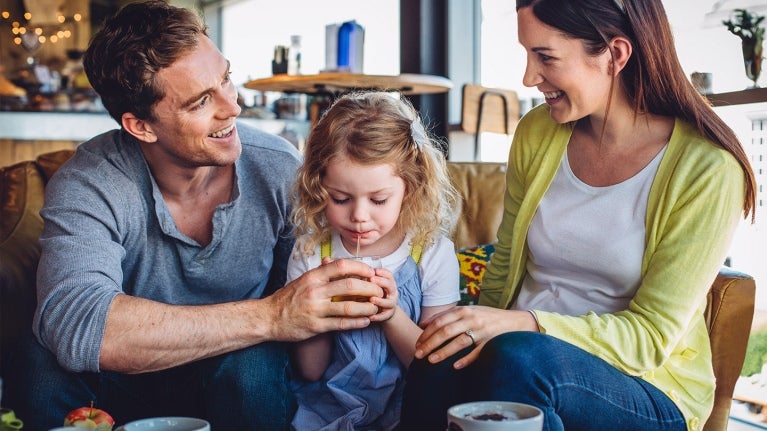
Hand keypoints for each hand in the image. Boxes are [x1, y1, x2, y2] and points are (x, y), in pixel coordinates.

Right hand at [264, 258, 383, 340]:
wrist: (268, 317)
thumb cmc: (288, 298)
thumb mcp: (303, 280)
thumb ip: (321, 272)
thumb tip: (339, 263)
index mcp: (313, 277)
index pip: (341, 266)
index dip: (360, 268)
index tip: (371, 272)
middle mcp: (315, 291)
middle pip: (350, 286)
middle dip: (369, 288)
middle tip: (379, 291)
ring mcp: (315, 309)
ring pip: (348, 307)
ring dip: (366, 308)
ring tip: (375, 308)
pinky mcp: (315, 326)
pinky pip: (341, 324)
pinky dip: (356, 322)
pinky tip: (365, 321)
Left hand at [369, 267, 397, 322]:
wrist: (383, 311)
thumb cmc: (375, 294)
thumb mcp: (373, 285)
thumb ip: (368, 279)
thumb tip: (355, 271)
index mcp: (388, 283)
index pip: (389, 275)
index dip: (382, 272)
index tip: (374, 270)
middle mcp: (392, 293)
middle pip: (390, 285)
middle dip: (381, 282)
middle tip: (371, 279)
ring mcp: (391, 304)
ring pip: (388, 302)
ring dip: (380, 301)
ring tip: (371, 299)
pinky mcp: (387, 315)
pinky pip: (384, 316)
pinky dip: (377, 317)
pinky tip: (369, 317)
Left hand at [414, 306, 537, 368]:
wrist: (516, 322)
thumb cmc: (487, 317)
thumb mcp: (468, 311)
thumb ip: (447, 315)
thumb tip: (424, 324)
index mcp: (464, 310)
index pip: (440, 321)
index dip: (426, 333)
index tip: (417, 343)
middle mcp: (472, 319)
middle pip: (445, 332)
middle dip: (429, 343)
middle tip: (418, 354)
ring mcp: (482, 331)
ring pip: (458, 342)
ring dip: (443, 352)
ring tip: (430, 361)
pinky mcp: (491, 342)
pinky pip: (476, 353)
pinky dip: (465, 360)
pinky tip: (455, 366)